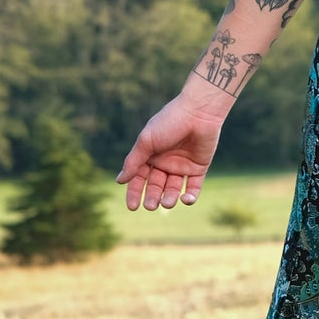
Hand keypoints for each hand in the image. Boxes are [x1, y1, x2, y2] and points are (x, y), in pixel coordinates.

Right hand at [116, 92, 225, 210]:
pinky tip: (185, 199)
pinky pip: (194, 187)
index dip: (135, 192)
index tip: (132, 207)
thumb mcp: (146, 141)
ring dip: (169, 198)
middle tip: (151, 206)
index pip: (139, 178)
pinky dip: (190, 197)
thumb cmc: (169, 122)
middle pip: (156, 186)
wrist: (199, 112)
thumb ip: (133, 162)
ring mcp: (182, 166)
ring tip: (167, 203)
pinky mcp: (199, 168)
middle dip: (152, 197)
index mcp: (150, 155)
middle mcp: (165, 162)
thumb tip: (119, 181)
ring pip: (173, 189)